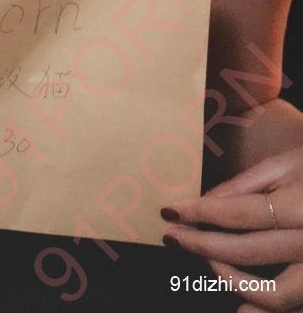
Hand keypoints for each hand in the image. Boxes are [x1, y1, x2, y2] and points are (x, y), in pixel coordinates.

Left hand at [161, 146, 302, 311]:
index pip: (240, 213)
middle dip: (202, 245)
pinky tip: (240, 307)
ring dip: (232, 280)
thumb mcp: (290, 163)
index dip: (199, 213)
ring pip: (274, 294)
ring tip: (207, 261)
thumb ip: (248, 183)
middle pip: (248, 252)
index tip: (170, 211)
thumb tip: (206, 202)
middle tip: (173, 238)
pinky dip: (264, 312)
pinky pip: (296, 307)